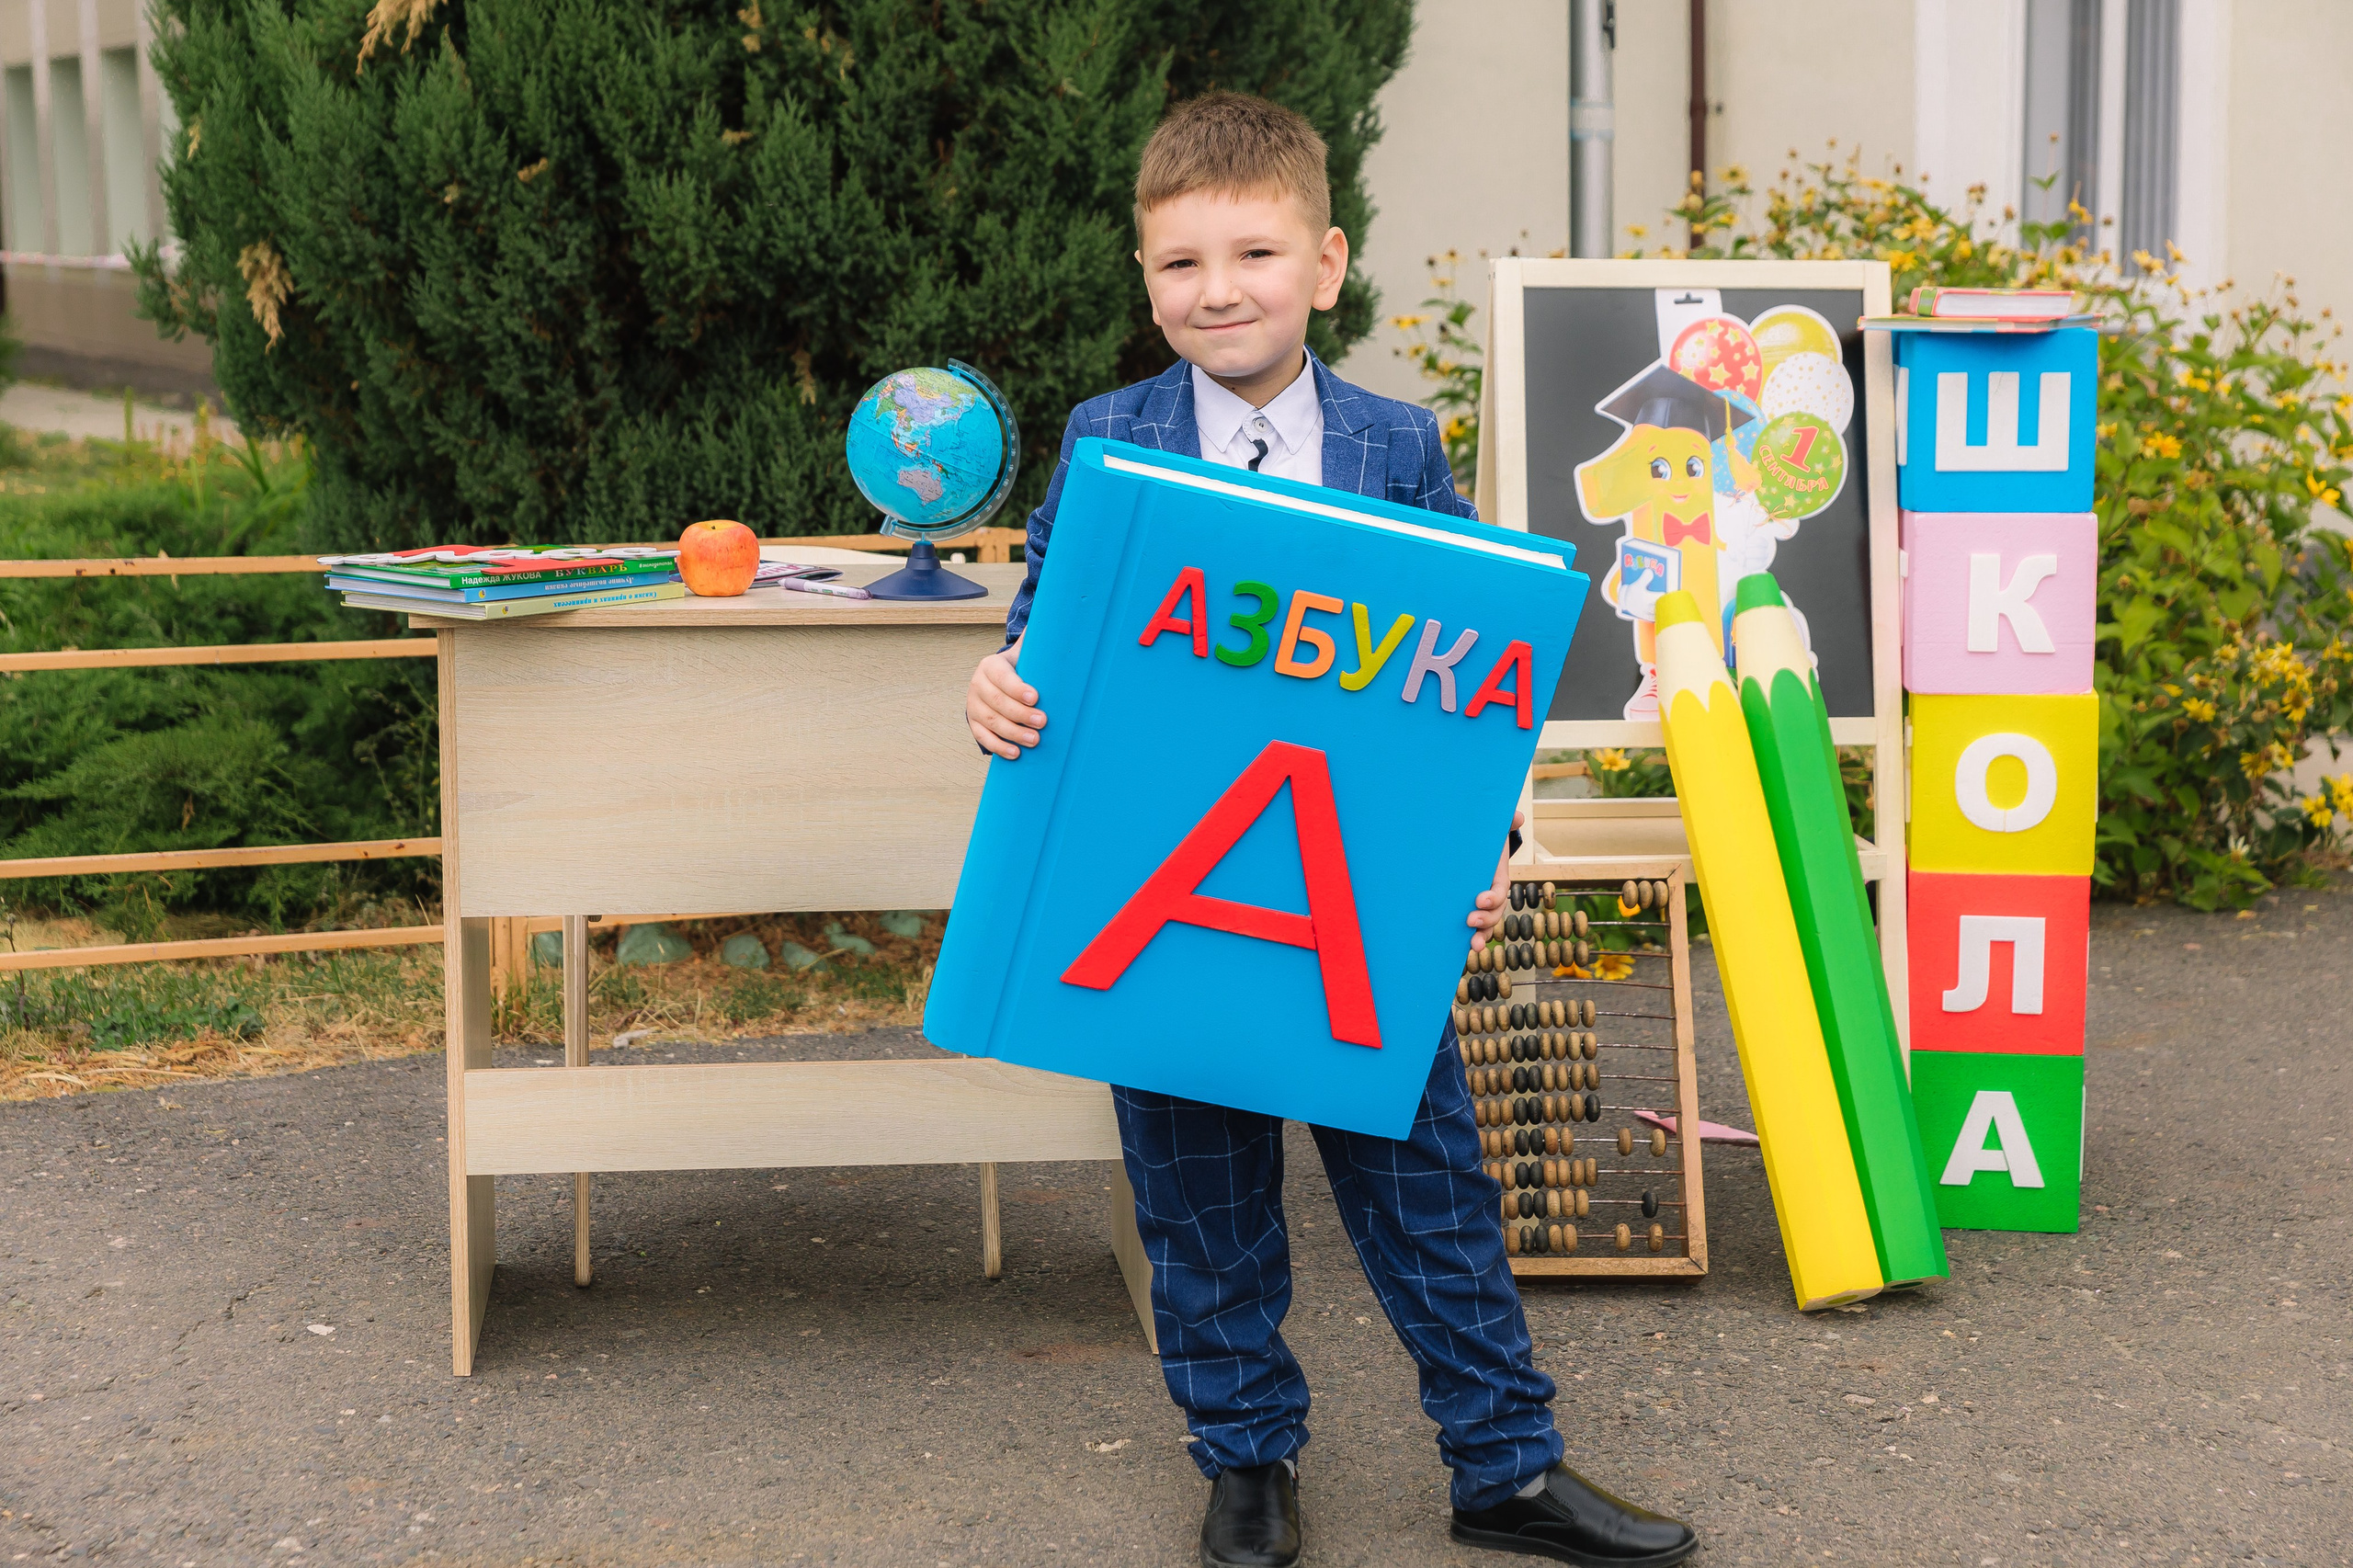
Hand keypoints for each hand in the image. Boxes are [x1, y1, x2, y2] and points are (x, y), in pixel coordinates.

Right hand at [967, 635, 1044, 759]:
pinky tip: (1015, 753)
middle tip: (1043, 723)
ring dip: (1013, 733)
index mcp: (991, 666)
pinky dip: (998, 747)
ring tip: (1034, 740)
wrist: (994, 683)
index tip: (1036, 698)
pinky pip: (983, 737)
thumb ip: (1037, 639)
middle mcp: (978, 684)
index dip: (1018, 689)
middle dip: (1020, 714)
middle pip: (997, 703)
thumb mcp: (1024, 653)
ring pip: (990, 722)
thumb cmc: (1017, 669)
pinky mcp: (973, 723)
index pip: (1002, 678)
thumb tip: (1057, 616)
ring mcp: (973, 705)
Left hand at [1465, 810, 1524, 951]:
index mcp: (1496, 877)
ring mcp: (1477, 903)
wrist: (1466, 846)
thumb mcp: (1492, 828)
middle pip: (1494, 913)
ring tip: (1473, 944)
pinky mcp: (1463, 908)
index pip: (1500, 891)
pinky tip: (1462, 948)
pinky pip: (1470, 927)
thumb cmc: (1481, 838)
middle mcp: (1489, 893)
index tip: (1480, 899)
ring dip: (1481, 935)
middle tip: (1470, 921)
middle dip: (1486, 920)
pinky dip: (1469, 938)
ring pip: (1485, 925)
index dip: (1493, 898)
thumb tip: (1517, 816)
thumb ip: (1505, 821)